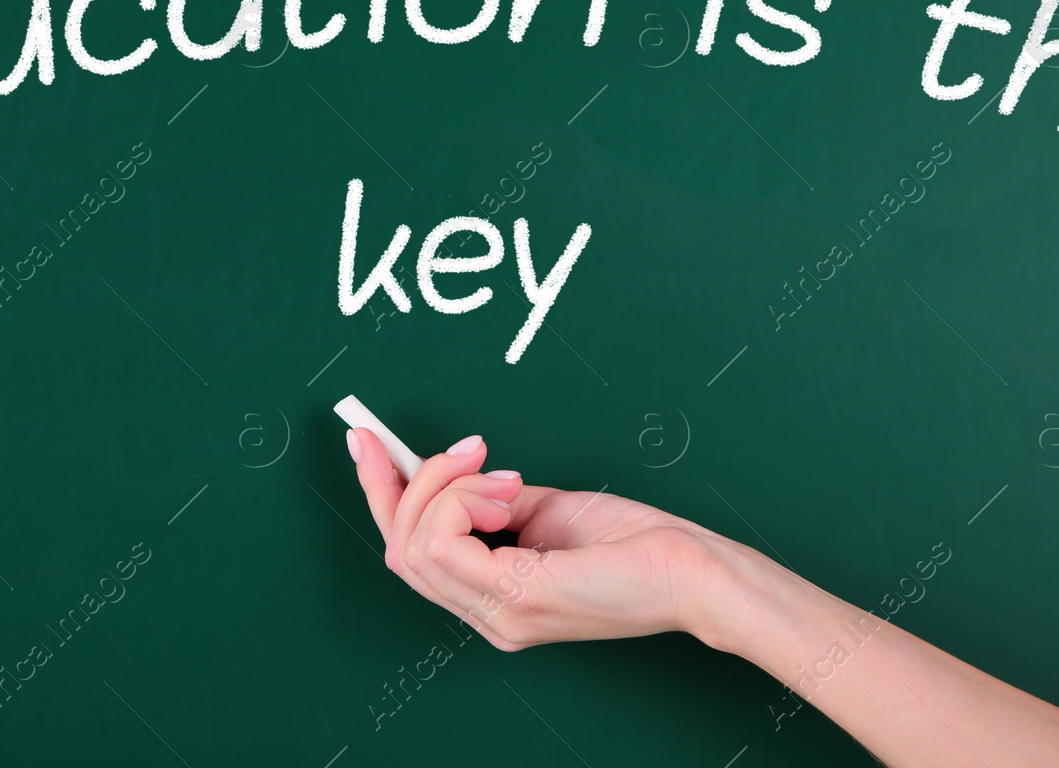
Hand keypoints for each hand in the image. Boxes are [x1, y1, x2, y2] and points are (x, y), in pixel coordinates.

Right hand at [346, 426, 746, 650]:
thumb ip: (498, 500)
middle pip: (400, 550)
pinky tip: (505, 489)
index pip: (411, 554)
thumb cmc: (638, 545)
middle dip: (405, 482)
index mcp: (494, 600)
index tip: (365, 440)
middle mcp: (488, 617)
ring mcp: (499, 615)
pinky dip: (462, 498)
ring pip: (415, 543)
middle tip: (458, 445)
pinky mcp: (516, 598)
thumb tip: (461, 471)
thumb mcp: (548, 510)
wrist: (693, 572)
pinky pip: (445, 540)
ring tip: (501, 472)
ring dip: (447, 486)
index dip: (381, 493)